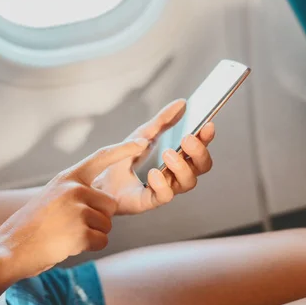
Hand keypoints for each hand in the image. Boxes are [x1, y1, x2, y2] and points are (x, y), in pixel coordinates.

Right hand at [0, 139, 147, 280]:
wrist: (10, 248)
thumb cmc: (33, 225)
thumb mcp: (52, 197)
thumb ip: (75, 192)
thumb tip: (104, 201)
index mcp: (67, 178)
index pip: (101, 157)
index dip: (123, 150)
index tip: (141, 141)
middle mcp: (74, 189)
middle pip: (110, 205)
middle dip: (99, 219)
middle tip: (72, 226)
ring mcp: (77, 210)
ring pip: (106, 225)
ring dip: (92, 234)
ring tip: (66, 235)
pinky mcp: (81, 232)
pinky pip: (101, 241)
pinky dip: (89, 247)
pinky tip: (67, 245)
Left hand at [93, 99, 215, 214]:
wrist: (98, 179)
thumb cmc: (123, 158)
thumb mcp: (143, 133)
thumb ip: (163, 120)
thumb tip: (182, 103)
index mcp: (177, 158)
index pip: (199, 150)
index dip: (206, 138)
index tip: (207, 125)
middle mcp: (176, 175)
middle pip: (201, 167)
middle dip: (199, 152)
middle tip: (187, 139)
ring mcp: (165, 189)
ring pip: (188, 182)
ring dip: (181, 166)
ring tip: (167, 153)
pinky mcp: (151, 201)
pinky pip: (165, 196)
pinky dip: (162, 183)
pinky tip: (153, 173)